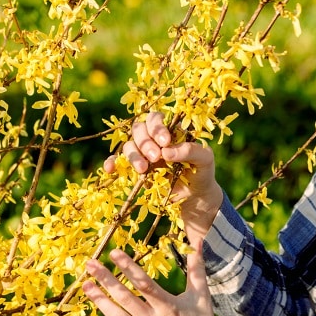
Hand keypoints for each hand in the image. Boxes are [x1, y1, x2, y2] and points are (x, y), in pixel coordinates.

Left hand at [81, 247, 234, 315]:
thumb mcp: (202, 297)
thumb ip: (196, 270)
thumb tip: (196, 242)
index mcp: (169, 306)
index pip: (144, 283)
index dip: (128, 267)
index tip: (113, 252)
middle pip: (126, 297)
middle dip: (106, 279)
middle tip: (89, 264)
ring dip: (100, 301)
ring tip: (85, 286)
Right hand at [106, 112, 223, 243]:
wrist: (196, 196)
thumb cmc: (201, 172)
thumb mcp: (205, 159)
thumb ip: (191, 151)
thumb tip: (167, 152)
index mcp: (169, 131)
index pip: (155, 119)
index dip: (157, 128)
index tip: (166, 142)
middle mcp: (153, 139)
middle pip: (139, 130)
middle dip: (145, 142)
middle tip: (156, 157)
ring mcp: (142, 154)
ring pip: (128, 145)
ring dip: (133, 155)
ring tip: (143, 169)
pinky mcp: (135, 169)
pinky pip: (117, 162)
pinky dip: (112, 163)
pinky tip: (110, 169)